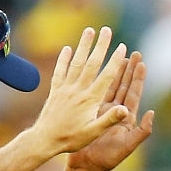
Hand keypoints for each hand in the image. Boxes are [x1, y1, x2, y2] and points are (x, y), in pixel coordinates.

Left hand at [28, 26, 132, 155]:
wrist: (45, 140)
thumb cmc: (71, 139)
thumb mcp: (93, 133)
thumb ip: (109, 119)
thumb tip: (125, 109)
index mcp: (90, 100)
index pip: (106, 76)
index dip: (115, 60)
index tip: (122, 47)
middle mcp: (78, 90)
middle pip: (92, 63)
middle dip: (101, 46)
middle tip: (107, 30)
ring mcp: (65, 88)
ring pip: (76, 63)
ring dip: (83, 46)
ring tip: (89, 30)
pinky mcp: (55, 90)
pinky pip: (60, 71)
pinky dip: (64, 59)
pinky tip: (67, 48)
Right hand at [67, 51, 154, 170]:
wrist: (86, 165)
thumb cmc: (108, 159)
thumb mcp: (128, 146)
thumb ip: (142, 131)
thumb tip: (152, 113)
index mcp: (128, 119)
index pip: (134, 94)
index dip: (138, 78)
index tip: (141, 62)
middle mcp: (117, 113)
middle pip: (125, 86)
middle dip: (129, 70)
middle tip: (133, 52)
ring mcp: (104, 112)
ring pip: (111, 87)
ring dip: (115, 72)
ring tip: (119, 56)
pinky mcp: (91, 113)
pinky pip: (96, 93)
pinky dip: (99, 81)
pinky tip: (98, 70)